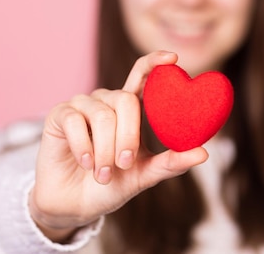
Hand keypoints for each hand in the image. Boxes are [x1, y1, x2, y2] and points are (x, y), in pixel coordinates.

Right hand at [29, 51, 208, 240]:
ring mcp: (82, 104)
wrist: (75, 204)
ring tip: (103, 174)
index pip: (142, 74)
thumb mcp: (144, 175)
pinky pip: (76, 122)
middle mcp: (107, 100)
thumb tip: (204, 153)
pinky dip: (84, 148)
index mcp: (130, 108)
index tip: (173, 59)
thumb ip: (171, 162)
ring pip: (102, 115)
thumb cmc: (112, 184)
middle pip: (125, 100)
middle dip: (128, 136)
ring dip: (105, 150)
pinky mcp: (60, 114)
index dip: (155, 62)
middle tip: (124, 164)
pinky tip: (85, 164)